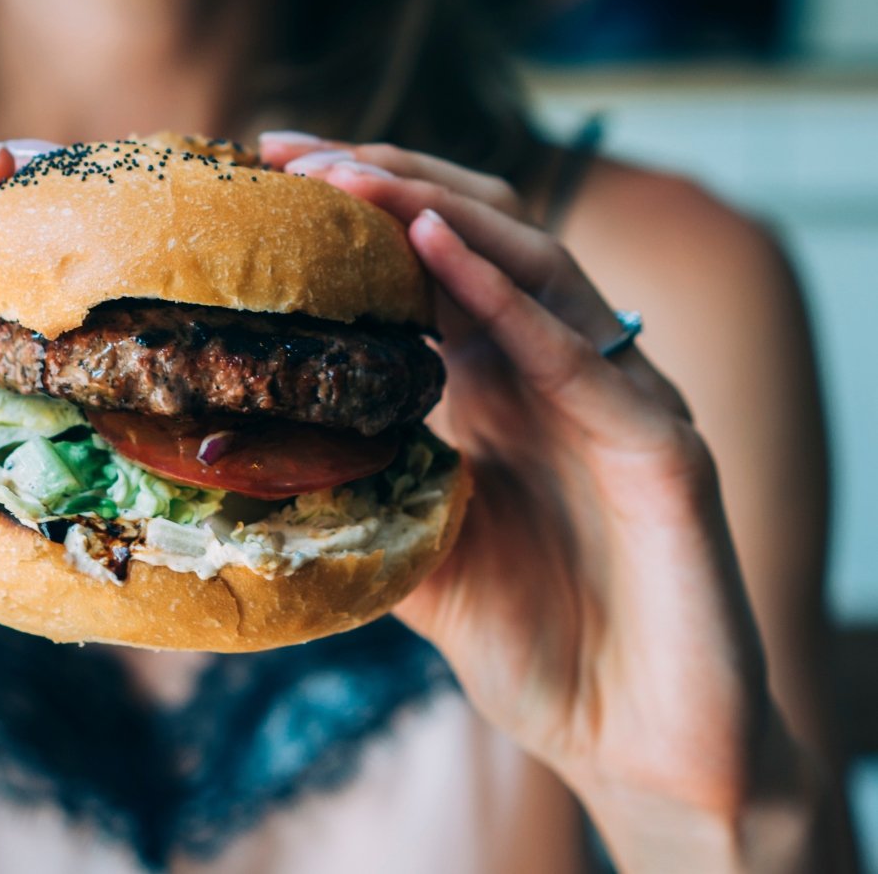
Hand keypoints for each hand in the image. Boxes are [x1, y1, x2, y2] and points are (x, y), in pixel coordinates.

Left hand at [261, 133, 831, 869]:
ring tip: (347, 177)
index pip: (430, 272)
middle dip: (386, 185)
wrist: (640, 748)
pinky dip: (506, 293)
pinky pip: (581, 353)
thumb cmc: (539, 651)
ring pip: (534, 265)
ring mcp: (616, 403)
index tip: (266, 179)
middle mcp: (561, 378)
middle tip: (289, 155)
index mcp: (503, 395)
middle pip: (478, 240)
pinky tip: (435, 247)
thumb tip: (239, 469)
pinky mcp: (663, 449)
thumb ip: (358, 501)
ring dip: (435, 212)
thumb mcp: (419, 560)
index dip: (358, 219)